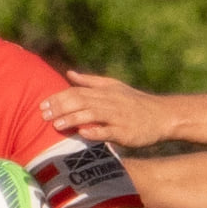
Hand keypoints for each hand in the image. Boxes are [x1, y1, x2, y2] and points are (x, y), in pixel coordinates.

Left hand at [41, 71, 171, 147]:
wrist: (163, 116)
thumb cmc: (135, 103)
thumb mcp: (114, 87)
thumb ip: (90, 82)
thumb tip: (69, 74)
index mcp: (105, 91)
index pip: (77, 91)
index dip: (59, 97)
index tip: (43, 104)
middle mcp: (109, 101)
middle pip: (81, 101)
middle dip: (61, 107)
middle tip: (43, 114)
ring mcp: (117, 116)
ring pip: (92, 114)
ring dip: (73, 119)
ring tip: (56, 125)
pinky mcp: (125, 132)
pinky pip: (108, 131)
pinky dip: (95, 132)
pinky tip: (82, 133)